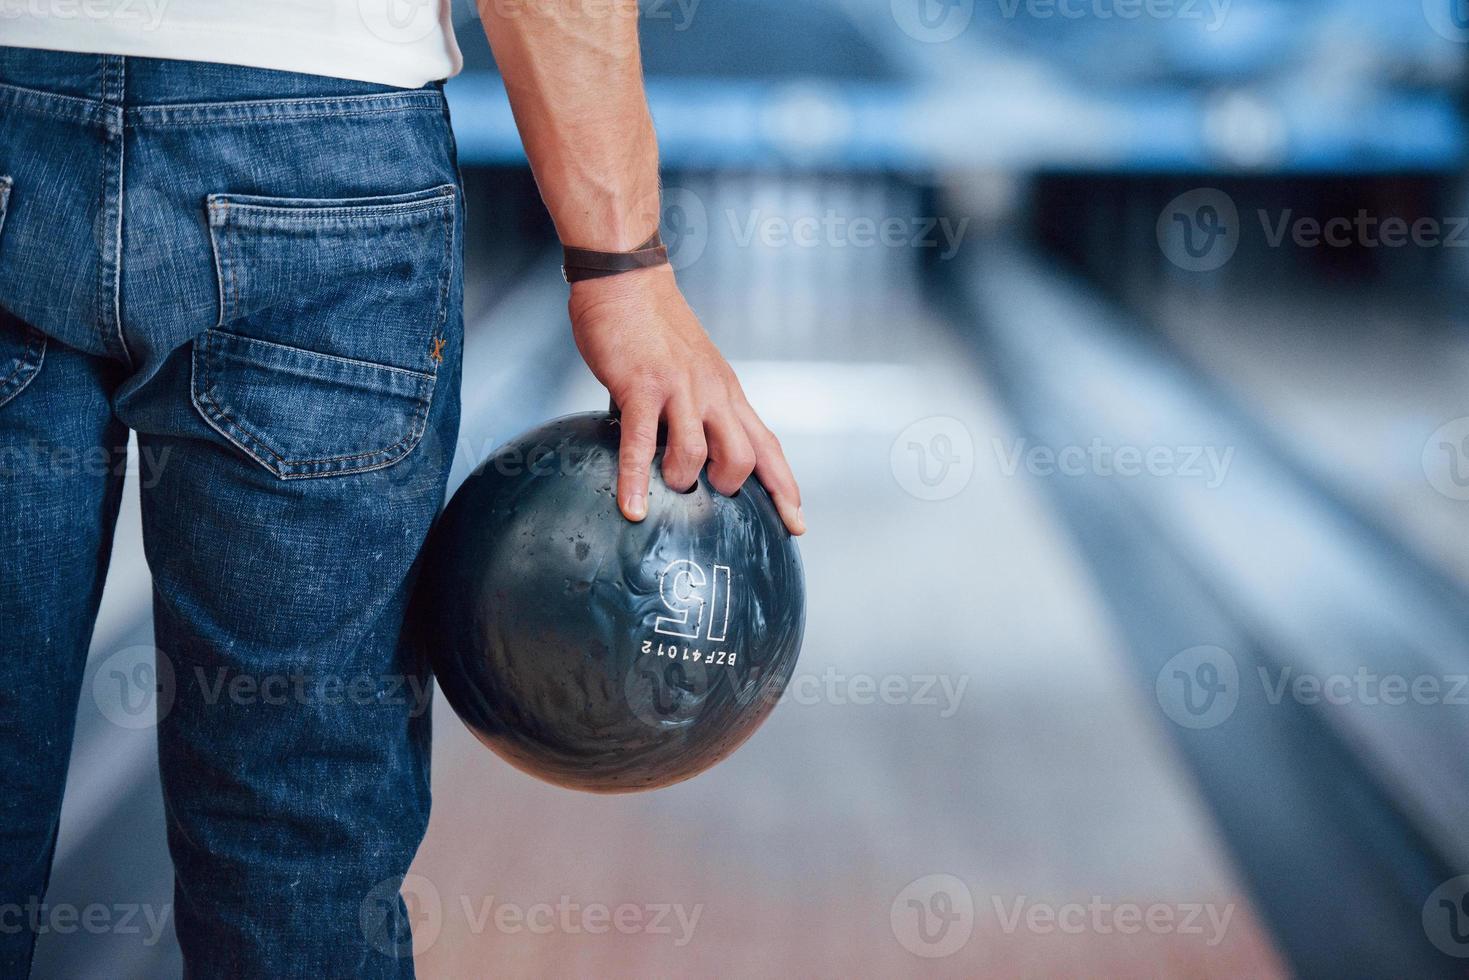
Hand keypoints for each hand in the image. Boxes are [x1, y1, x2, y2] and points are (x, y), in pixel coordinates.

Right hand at [568, 265, 805, 535]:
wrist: (627, 280)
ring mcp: (679, 389)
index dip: (784, 487)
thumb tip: (680, 449)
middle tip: (708, 493)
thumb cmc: (653, 328)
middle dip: (730, 486)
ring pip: (698, 453)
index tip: (796, 523)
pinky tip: (633, 507)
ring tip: (666, 484)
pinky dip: (636, 480)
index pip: (767, 445)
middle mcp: (712, 393)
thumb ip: (695, 408)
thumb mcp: (693, 369)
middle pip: (744, 456)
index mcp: (726, 392)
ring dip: (683, 480)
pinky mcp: (642, 387)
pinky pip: (640, 444)